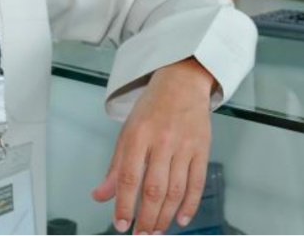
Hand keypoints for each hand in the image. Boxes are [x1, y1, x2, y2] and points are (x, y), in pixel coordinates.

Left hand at [92, 58, 214, 233]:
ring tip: (156, 230)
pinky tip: (182, 219)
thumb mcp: (128, 132)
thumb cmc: (152, 107)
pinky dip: (190, 205)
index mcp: (138, 135)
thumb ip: (116, 167)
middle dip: (147, 218)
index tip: (121, 224)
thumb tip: (100, 196)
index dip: (124, 205)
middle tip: (141, 234)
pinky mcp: (203, 148)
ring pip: (176, 190)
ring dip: (166, 216)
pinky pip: (197, 182)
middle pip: (154, 189)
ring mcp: (185, 145)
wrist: (182, 82)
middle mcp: (162, 141)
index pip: (129, 177)